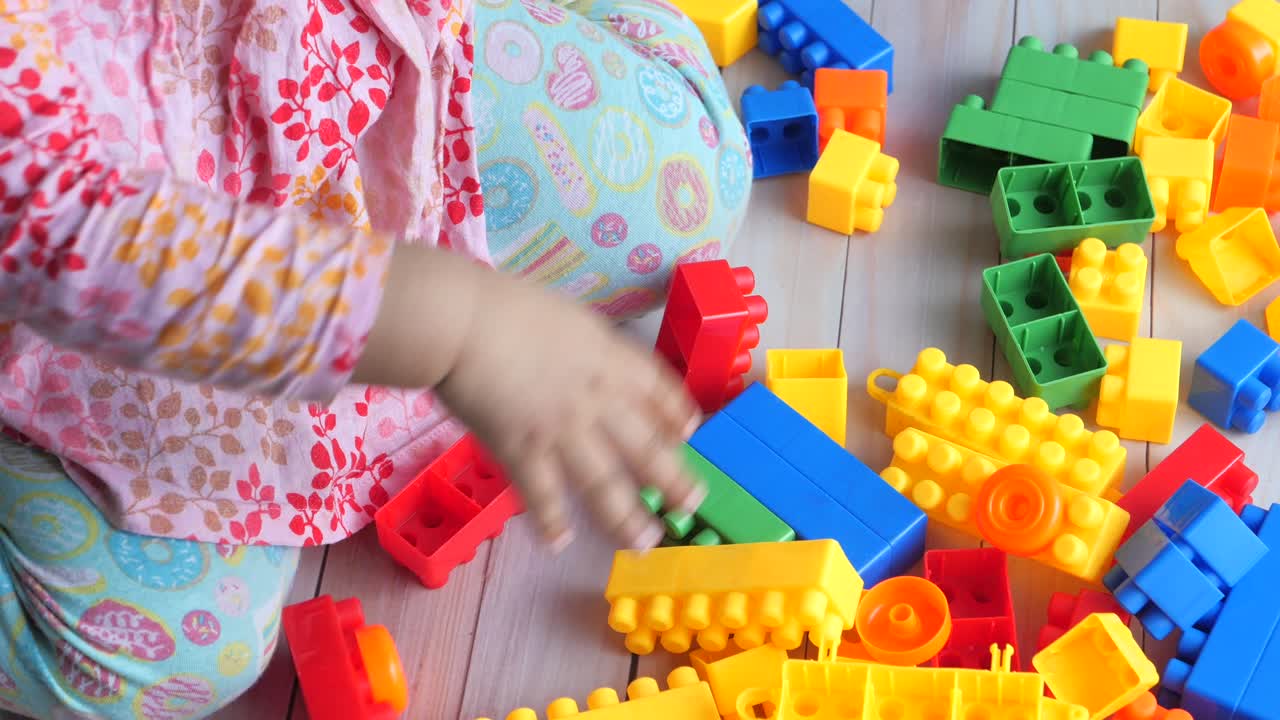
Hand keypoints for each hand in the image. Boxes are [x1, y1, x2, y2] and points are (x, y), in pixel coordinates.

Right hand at [435, 264, 703, 550]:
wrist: (460, 321)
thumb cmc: (501, 305)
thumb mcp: (564, 315)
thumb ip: (581, 346)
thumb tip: (583, 359)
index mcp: (607, 357)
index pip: (657, 389)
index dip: (676, 413)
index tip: (688, 432)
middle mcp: (596, 398)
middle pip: (646, 445)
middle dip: (673, 479)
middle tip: (692, 504)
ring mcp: (561, 430)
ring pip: (605, 483)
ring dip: (626, 517)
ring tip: (643, 542)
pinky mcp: (522, 451)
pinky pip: (543, 494)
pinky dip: (551, 521)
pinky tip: (560, 543)